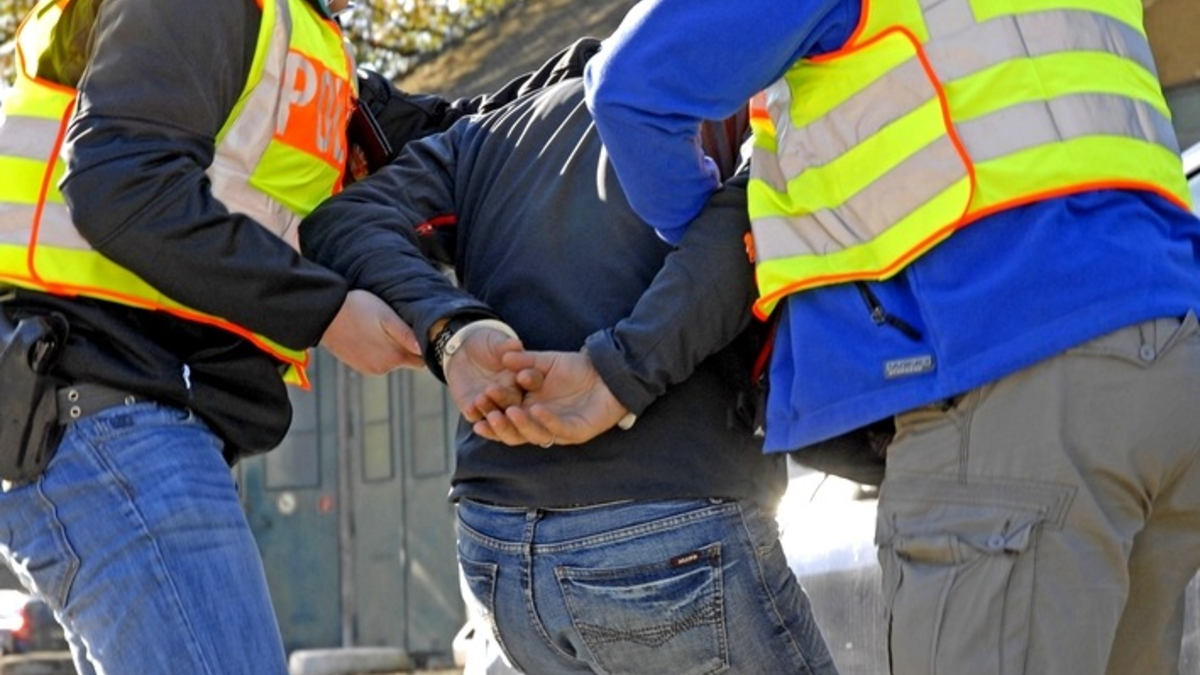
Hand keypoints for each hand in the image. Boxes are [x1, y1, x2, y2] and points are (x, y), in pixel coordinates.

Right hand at [320, 290, 422, 374]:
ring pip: (391, 360)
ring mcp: (369, 369)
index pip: (421, 360)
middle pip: (406, 360)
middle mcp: (382, 369)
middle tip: (397, 324)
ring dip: (390, 347)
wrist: (324, 313)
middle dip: (406, 346)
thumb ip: (406, 335)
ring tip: (380, 327)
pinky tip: (368, 334)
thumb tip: (424, 348)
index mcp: (394, 358)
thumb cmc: (357, 309)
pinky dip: (377, 350)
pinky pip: (376, 360)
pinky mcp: (358, 366)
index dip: (422, 346)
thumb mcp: (386, 316)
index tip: (418, 332)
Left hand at [444, 326, 525, 422]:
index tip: (523, 377)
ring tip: (481, 398)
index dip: (529, 380)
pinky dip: (473, 413)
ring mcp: (492, 405)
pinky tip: (471, 409)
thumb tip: (516, 344)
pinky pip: (474, 415)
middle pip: (513, 402)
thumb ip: (505, 346)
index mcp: (521, 380)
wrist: (462, 350)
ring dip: (489, 408)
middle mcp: (510, 396)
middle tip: (494, 390)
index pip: (530, 383)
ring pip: (495, 413)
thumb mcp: (495, 342)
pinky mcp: (474, 409)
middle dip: (505, 398)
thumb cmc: (486, 344)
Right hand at [472, 350, 628, 446]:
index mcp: (531, 410)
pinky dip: (547, 421)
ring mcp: (560, 430)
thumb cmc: (577, 369)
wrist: (608, 371)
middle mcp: (543, 424)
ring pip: (536, 435)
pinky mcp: (579, 431)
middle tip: (488, 414)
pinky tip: (536, 409)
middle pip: (517, 433)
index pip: (506, 419)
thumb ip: (525, 361)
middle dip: (501, 426)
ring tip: (509, 412)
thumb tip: (504, 358)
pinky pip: (560, 430)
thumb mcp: (546, 363)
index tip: (475, 407)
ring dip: (521, 425)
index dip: (491, 416)